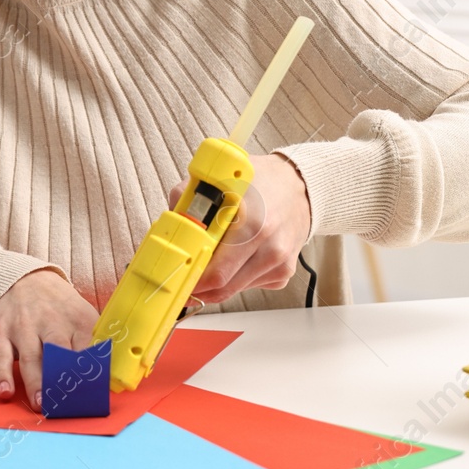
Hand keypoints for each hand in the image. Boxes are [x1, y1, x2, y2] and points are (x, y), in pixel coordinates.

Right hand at [0, 269, 97, 410]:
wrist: (22, 279)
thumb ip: (92, 343)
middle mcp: (50, 322)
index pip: (87, 347)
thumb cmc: (58, 308)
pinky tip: (6, 391)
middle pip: (58, 351)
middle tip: (64, 400)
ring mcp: (23, 327)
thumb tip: (110, 379)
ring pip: (31, 356)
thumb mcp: (81, 315)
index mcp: (77, 320)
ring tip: (40, 403)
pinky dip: (2, 375)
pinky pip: (0, 355)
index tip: (92, 392)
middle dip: (61, 376)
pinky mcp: (0, 332)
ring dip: (35, 381)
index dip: (89, 371)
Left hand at [170, 153, 310, 304]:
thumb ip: (187, 198)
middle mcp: (270, 248)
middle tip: (181, 278)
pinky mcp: (283, 273)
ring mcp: (280, 263)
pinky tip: (236, 256)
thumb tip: (168, 224)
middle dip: (198, 286)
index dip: (192, 279)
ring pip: (235, 290)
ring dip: (216, 282)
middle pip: (223, 287)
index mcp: (253, 224)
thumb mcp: (219, 178)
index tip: (176, 278)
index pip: (216, 271)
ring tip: (207, 261)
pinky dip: (236, 277)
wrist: (300, 187)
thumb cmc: (259, 182)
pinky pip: (249, 285)